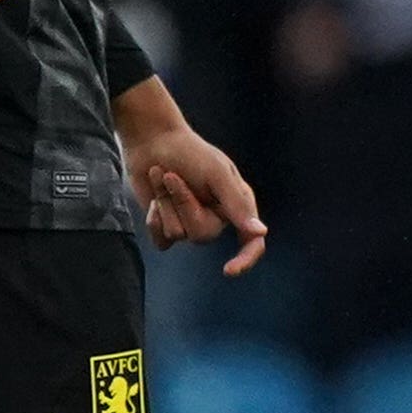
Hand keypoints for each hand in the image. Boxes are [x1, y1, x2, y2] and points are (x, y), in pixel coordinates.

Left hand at [122, 113, 270, 274]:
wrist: (151, 141)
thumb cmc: (190, 152)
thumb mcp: (217, 174)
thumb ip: (237, 205)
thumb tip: (260, 232)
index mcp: (237, 204)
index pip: (251, 242)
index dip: (244, 259)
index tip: (229, 270)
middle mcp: (217, 216)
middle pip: (202, 235)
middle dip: (183, 205)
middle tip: (173, 177)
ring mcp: (191, 222)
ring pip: (179, 235)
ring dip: (166, 204)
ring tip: (164, 178)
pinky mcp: (167, 225)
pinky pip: (162, 240)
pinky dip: (154, 218)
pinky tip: (154, 199)